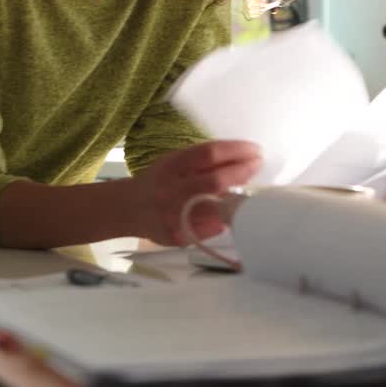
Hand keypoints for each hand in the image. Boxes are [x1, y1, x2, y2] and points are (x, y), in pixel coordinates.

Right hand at [128, 140, 261, 245]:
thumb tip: (239, 161)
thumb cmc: (158, 181)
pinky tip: (231, 214)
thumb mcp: (173, 162)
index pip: (208, 154)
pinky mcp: (178, 236)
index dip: (235, 151)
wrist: (127, 209)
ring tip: (249, 190)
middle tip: (258, 165)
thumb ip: (200, 162)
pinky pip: (211, 228)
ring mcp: (174, 215)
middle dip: (242, 172)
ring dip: (238, 199)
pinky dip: (224, 219)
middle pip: (215, 181)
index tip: (254, 150)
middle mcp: (171, 190)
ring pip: (215, 207)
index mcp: (170, 166)